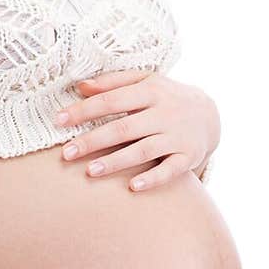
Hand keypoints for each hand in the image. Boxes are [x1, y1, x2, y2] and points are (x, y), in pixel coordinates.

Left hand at [55, 68, 218, 191]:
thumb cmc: (165, 97)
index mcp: (150, 90)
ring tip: (90, 171)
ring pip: (143, 150)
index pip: (111, 100)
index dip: (84, 111)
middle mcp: (164, 113)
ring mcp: (177, 136)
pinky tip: (132, 187)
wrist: (210, 114)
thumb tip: (80, 86)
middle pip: (123, 128)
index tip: (58, 121)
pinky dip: (152, 179)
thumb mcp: (144, 81)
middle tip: (66, 153)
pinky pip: (170, 170)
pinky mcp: (188, 156)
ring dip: (116, 161)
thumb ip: (113, 82)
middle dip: (93, 141)